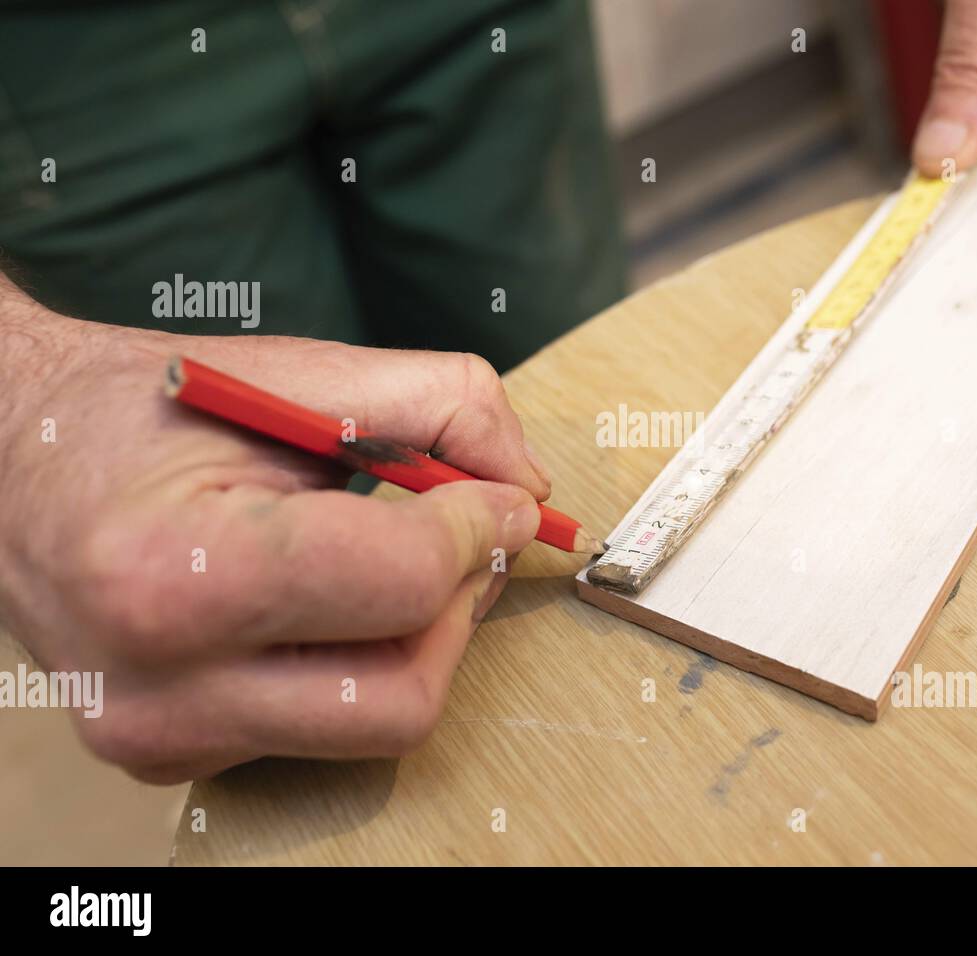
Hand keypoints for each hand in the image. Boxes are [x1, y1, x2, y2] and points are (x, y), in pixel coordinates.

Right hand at [0, 278, 550, 782]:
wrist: (13, 460)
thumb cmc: (142, 411)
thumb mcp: (293, 374)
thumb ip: (441, 405)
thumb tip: (528, 486)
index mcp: (175, 572)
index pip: (397, 583)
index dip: (478, 530)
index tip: (505, 500)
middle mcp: (157, 686)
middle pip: (403, 693)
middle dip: (459, 606)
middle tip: (461, 540)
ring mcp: (160, 737)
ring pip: (375, 722)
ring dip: (418, 638)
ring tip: (390, 560)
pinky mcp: (171, 757)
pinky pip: (323, 727)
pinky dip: (358, 661)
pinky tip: (323, 599)